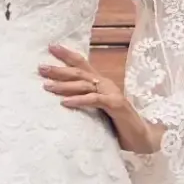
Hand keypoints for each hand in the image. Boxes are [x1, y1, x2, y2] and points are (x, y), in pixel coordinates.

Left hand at [38, 44, 156, 152]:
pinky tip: (64, 103)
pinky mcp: (115, 105)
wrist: (142, 136)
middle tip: (41, 68)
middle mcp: (106, 84)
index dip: (67, 54)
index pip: (82, 64)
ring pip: (84, 85)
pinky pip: (94, 100)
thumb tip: (61, 98)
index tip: (51, 47)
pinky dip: (78, 100)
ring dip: (64, 85)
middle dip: (59, 69)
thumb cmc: (118, 124)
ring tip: (47, 86)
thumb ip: (85, 100)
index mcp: (101, 83)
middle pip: (79, 73)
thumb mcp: (98, 109)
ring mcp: (111, 94)